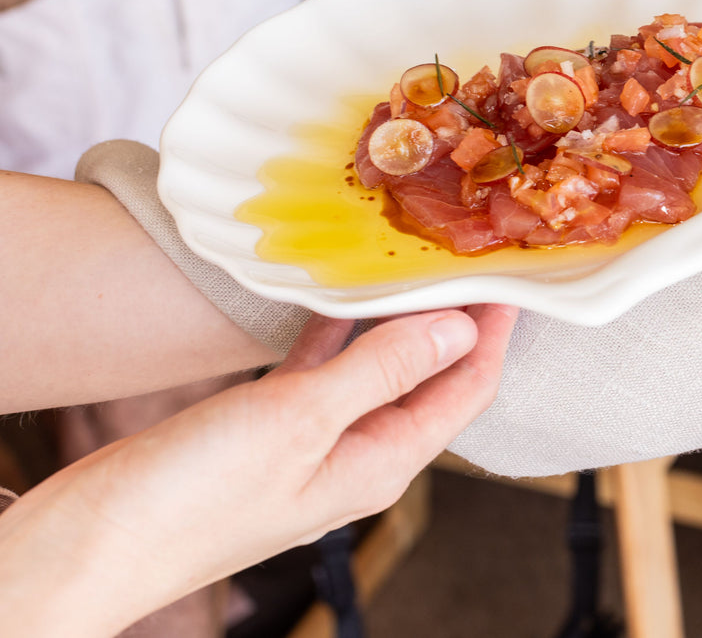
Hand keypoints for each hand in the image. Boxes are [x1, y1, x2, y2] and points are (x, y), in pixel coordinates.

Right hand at [0, 304, 517, 635]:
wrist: (91, 544)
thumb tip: (462, 329)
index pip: (467, 389)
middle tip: (467, 255)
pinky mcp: (266, 432)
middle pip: (430, 377)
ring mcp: (312, 445)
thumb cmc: (191, 500)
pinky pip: (321, 371)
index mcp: (382, 462)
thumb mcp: (300, 420)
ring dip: (395, 321)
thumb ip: (383, 370)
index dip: (496, 332)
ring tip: (413, 263)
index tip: (513, 275)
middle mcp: (357, 456)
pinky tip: (336, 297)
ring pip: (375, 370)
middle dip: (455, 320)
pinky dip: (335, 333)